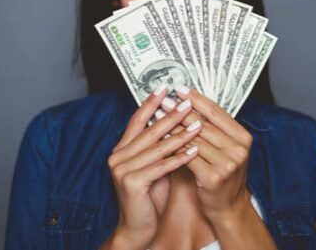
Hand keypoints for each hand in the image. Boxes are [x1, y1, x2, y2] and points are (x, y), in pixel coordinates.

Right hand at [106, 85, 201, 247]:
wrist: (137, 228)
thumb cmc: (149, 196)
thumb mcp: (153, 166)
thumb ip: (158, 147)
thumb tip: (175, 121)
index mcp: (121, 149)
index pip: (137, 120)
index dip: (151, 103)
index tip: (164, 87)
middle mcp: (118, 156)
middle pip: (149, 130)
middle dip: (170, 115)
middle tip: (188, 102)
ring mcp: (122, 169)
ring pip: (156, 147)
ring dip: (179, 135)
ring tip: (198, 125)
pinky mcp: (132, 183)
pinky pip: (160, 166)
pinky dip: (178, 158)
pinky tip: (193, 150)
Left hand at [164, 86, 253, 220]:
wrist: (228, 208)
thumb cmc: (223, 174)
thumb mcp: (226, 149)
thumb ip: (214, 129)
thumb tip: (190, 103)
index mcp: (243, 137)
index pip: (217, 112)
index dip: (197, 99)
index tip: (180, 88)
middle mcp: (238, 149)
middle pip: (204, 124)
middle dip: (181, 111)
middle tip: (165, 100)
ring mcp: (227, 164)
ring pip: (194, 139)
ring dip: (173, 126)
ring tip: (158, 116)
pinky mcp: (213, 177)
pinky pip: (187, 156)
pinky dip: (173, 146)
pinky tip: (161, 139)